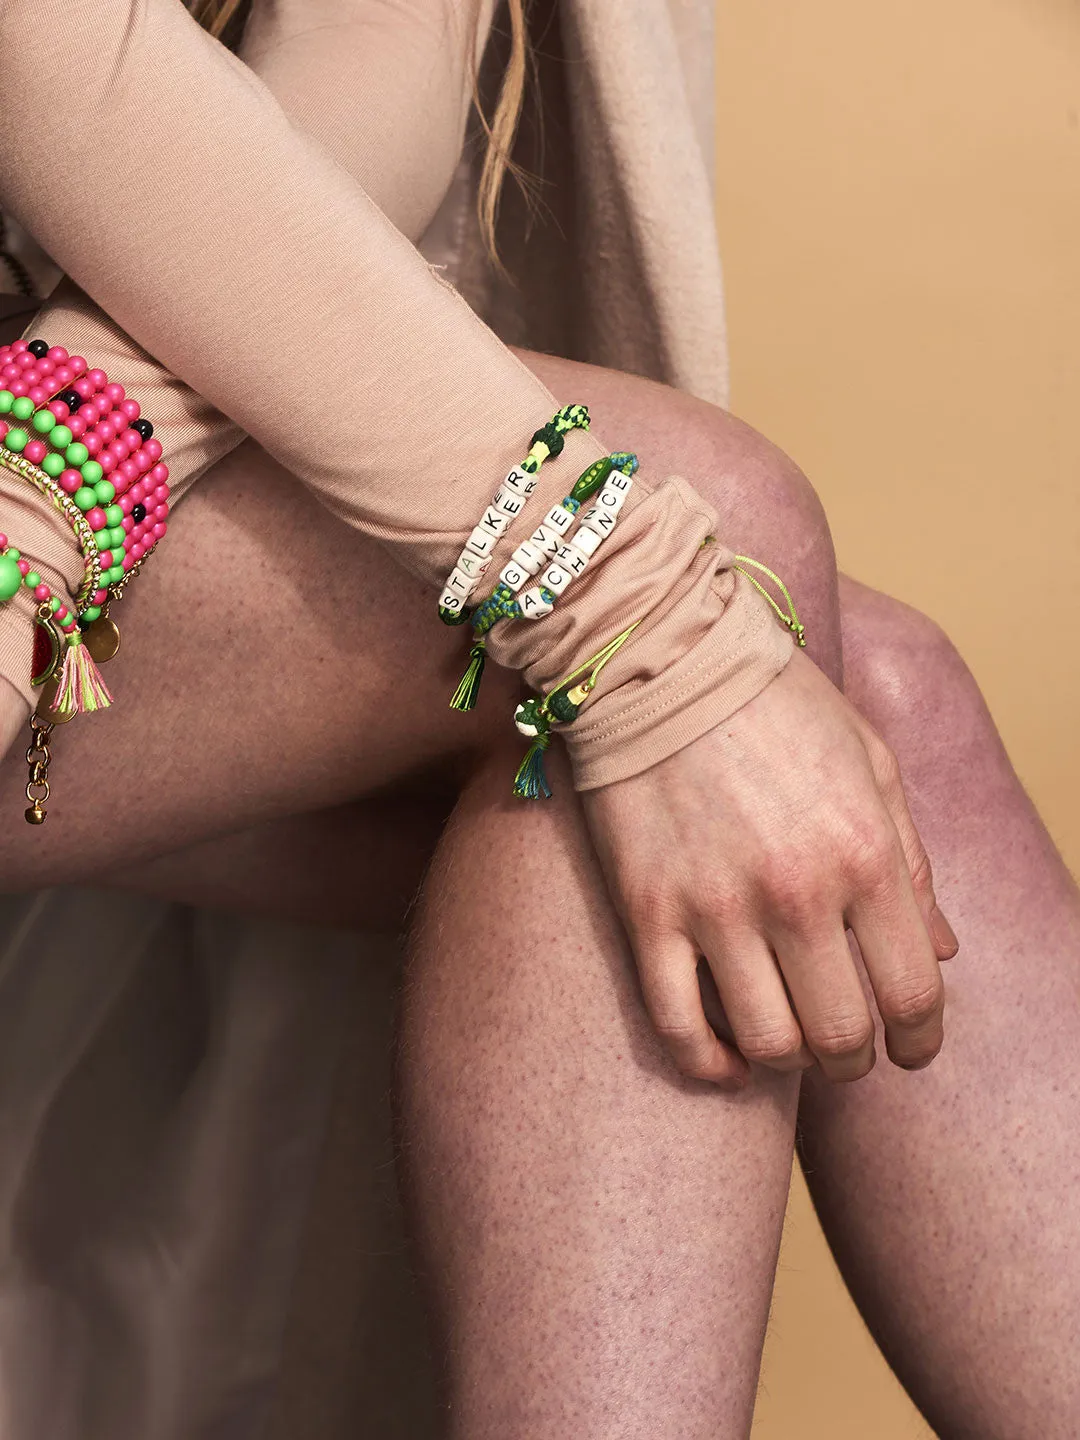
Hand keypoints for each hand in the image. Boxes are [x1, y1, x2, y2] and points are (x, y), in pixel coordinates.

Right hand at [583, 649, 957, 1087]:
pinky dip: (709, 1064)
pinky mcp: (648, 912)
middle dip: (854, 1059)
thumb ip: (910, 862)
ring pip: (766, 1043)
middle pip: (841, 1035)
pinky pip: (678, 1025)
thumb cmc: (775, 700)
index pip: (912, 993)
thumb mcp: (870, 761)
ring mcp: (715, 908)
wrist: (661, 656)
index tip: (911, 1048)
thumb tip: (938, 953)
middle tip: (846, 1049)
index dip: (920, 1039)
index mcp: (863, 853)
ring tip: (789, 1044)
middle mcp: (795, 893)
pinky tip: (728, 1061)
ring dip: (788, 1062)